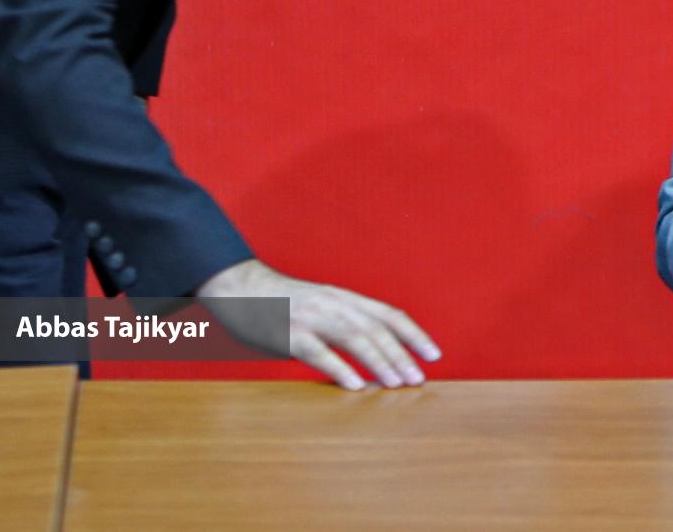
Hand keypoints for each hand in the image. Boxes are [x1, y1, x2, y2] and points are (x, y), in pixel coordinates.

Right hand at [196, 258, 439, 390]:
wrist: (238, 286)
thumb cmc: (281, 304)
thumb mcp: (320, 306)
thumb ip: (344, 324)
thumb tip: (372, 355)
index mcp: (345, 298)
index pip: (389, 314)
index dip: (414, 334)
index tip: (434, 355)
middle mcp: (334, 304)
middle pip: (377, 329)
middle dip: (401, 354)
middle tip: (419, 379)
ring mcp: (312, 317)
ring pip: (355, 339)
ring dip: (379, 362)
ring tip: (396, 384)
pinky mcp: (289, 333)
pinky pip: (318, 352)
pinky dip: (339, 368)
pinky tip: (354, 386)